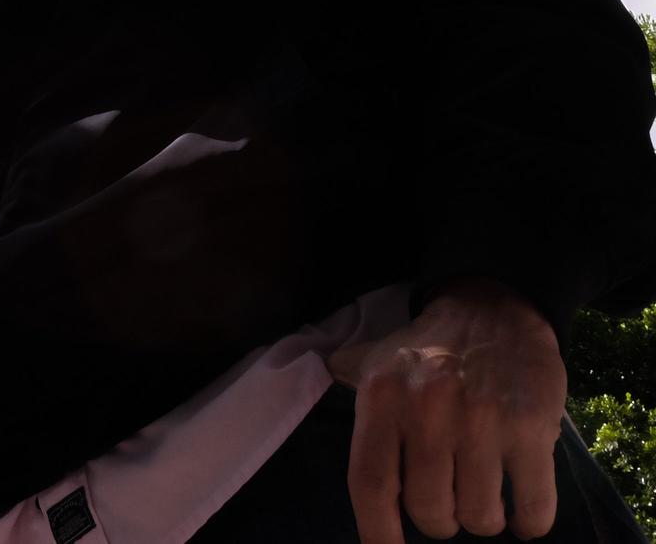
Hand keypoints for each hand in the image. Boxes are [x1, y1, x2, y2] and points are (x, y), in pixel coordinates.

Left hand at [327, 280, 565, 542]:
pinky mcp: (532, 428)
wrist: (495, 310)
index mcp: (382, 399)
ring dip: (482, 520)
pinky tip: (521, 513)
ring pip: (478, 515)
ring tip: (480, 495)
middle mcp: (428, 411)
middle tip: (445, 503)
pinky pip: (533, 506)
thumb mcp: (376, 358)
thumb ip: (345, 380)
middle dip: (437, 521)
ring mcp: (483, 422)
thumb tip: (298, 376)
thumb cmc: (429, 347)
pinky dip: (529, 522)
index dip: (377, 532)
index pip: (369, 484)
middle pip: (428, 510)